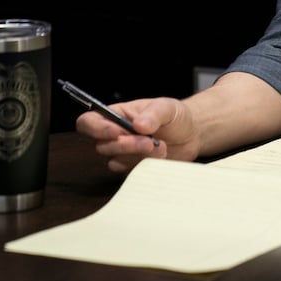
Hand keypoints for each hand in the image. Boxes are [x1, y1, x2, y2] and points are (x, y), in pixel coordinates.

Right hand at [75, 96, 199, 172]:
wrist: (191, 134)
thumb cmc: (174, 116)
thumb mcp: (167, 107)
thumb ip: (153, 114)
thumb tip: (139, 125)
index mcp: (116, 114)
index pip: (89, 122)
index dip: (96, 128)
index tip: (115, 131)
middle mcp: (115, 135)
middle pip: (101, 145)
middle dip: (125, 145)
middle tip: (148, 141)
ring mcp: (123, 154)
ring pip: (115, 161)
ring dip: (137, 155)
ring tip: (160, 146)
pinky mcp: (134, 169)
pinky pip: (130, 173)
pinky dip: (146, 165)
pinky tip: (161, 155)